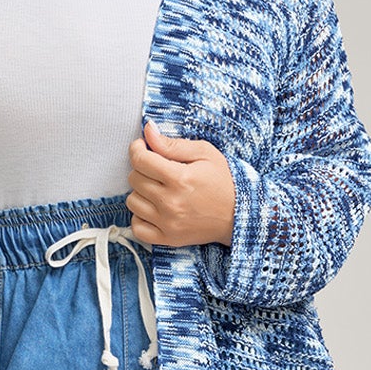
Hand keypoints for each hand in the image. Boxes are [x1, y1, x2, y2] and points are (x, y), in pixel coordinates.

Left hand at [125, 120, 235, 250]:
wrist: (238, 215)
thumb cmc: (223, 181)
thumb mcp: (204, 153)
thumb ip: (172, 144)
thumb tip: (148, 130)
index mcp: (180, 178)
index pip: (140, 160)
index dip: (137, 149)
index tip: (142, 147)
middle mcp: (171, 203)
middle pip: (134, 179)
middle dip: (142, 169)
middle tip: (157, 168)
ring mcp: (168, 223)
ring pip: (132, 202)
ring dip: (141, 192)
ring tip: (157, 189)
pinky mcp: (167, 239)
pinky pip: (137, 227)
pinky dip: (140, 217)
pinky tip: (153, 209)